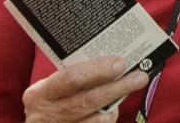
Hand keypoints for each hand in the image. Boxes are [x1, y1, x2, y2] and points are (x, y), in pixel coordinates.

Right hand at [23, 57, 147, 122]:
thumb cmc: (48, 102)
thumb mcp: (51, 88)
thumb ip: (74, 78)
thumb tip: (111, 64)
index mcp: (40, 93)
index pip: (71, 78)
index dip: (97, 71)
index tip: (120, 63)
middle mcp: (47, 114)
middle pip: (87, 101)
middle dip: (117, 88)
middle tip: (139, 77)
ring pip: (95, 120)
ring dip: (115, 106)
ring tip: (128, 92)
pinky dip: (107, 119)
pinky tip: (112, 111)